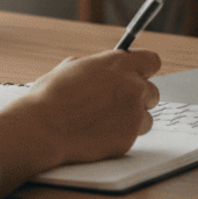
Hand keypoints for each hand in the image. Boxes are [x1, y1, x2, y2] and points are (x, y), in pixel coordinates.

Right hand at [0, 48, 160, 196]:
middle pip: (153, 92)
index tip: (138, 74)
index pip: (152, 60)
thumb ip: (98, 67)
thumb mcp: (72, 66)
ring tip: (104, 121)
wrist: (44, 127)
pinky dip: (119, 136)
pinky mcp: (129, 138)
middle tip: (118, 102)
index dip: (145, 69)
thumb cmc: (52, 95)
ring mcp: (133, 114)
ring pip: (146, 117)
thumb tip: (103, 72)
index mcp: (118, 63)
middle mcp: (132, 86)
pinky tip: (98, 133)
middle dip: (139, 97)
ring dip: (131, 119)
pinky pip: (132, 136)